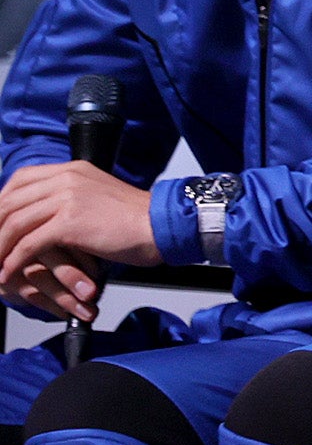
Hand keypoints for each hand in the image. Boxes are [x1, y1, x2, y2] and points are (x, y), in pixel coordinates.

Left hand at [0, 161, 161, 319]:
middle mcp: (66, 179)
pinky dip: (14, 261)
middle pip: (10, 201)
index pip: (20, 179)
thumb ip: (72, 198)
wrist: (162, 225)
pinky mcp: (70, 223)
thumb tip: (47, 216)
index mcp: (72, 170)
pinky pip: (29, 245)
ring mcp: (67, 199)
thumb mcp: (99, 196)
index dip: (2, 202)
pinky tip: (9, 274)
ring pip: (14, 223)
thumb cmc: (137, 219)